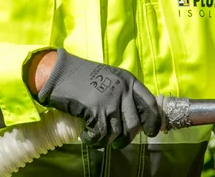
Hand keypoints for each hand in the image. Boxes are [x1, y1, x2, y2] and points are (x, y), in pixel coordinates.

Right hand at [36, 48, 160, 148]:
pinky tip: (87, 136)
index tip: (151, 132)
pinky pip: (101, 135)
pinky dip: (93, 140)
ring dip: (108, 140)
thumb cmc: (83, 76)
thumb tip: (136, 118)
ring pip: (118, 133)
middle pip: (135, 124)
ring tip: (99, 137)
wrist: (60, 73)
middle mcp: (122, 90)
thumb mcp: (110, 77)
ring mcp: (109, 101)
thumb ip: (124, 93)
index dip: (153, 121)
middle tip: (118, 141)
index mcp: (128, 80)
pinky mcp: (95, 111)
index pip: (150, 104)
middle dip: (127, 137)